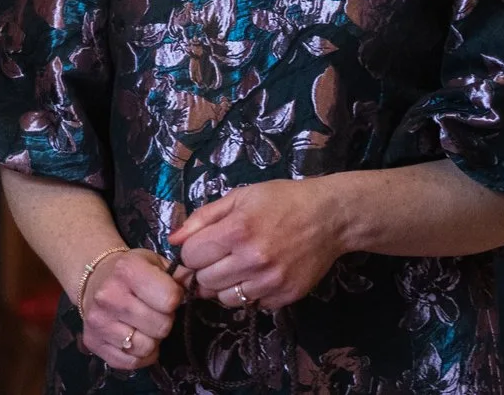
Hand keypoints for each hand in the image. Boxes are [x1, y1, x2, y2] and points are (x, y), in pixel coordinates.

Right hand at [79, 248, 181, 371]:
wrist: (93, 279)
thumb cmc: (130, 271)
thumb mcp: (154, 262)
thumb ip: (180, 275)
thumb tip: (205, 289)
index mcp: (127, 271)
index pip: (169, 299)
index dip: (175, 299)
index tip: (168, 295)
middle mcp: (109, 297)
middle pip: (160, 326)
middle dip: (165, 320)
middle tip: (157, 312)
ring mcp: (99, 322)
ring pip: (146, 347)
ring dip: (153, 340)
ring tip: (146, 325)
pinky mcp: (94, 343)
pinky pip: (131, 362)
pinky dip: (140, 355)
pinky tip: (137, 338)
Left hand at [175, 179, 347, 310]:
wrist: (330, 216)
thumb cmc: (283, 200)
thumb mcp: (241, 196)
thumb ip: (204, 217)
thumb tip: (174, 240)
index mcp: (238, 230)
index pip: (191, 256)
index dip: (193, 251)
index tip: (204, 245)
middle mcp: (252, 260)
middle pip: (204, 281)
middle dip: (206, 270)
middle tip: (222, 256)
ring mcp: (270, 282)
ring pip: (224, 300)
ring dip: (224, 286)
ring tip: (239, 267)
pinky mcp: (284, 297)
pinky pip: (251, 306)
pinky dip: (249, 293)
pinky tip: (259, 275)